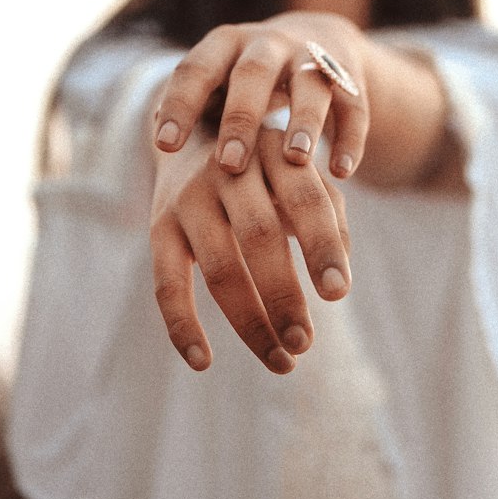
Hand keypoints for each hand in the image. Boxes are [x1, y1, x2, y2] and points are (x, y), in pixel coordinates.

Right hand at [150, 127, 350, 373]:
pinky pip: (166, 284)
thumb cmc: (267, 172)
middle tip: (305, 342)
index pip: (305, 200)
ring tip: (282, 361)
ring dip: (250, 322)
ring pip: (219, 267)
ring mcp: (189, 198)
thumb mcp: (302, 176)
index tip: (339, 294)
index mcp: (275, 154)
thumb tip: (339, 276)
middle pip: (259, 236)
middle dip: (284, 295)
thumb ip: (329, 215)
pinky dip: (182, 326)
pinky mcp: (158, 227)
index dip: (322, 246)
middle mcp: (228, 170)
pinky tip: (203, 361)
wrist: (194, 137)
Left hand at [152, 13, 369, 180]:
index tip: (163, 146)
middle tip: (229, 164)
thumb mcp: (217, 82)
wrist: (316, 41)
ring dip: (303, 122)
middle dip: (241, 118)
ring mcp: (313, 57)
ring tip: (295, 160)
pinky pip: (354, 106)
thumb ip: (194, 107)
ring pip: (310, 85)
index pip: (196, 68)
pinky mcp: (350, 78)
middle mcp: (269, 44)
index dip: (179, 104)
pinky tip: (341, 173)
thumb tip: (160, 144)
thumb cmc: (246, 81)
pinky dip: (350, 139)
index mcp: (225, 44)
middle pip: (254, 73)